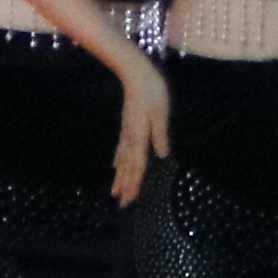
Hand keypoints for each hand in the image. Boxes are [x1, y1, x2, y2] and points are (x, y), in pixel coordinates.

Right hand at [106, 61, 175, 209]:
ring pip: (122, 160)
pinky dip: (118, 160)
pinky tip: (115, 166)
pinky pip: (121, 149)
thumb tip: (163, 155)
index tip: (129, 201)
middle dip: (125, 186)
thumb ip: (160, 134)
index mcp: (140, 136)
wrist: (135, 73)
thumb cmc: (152, 91)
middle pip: (128, 167)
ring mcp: (127, 132)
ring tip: (115, 192)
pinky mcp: (127, 126)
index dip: (134, 184)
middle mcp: (130, 138)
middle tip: (122, 205)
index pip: (138, 165)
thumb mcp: (161, 112)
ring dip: (120, 177)